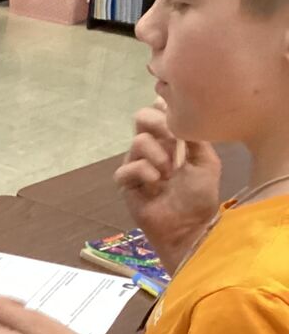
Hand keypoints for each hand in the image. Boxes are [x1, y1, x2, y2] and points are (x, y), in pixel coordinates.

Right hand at [115, 102, 220, 266]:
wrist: (190, 227)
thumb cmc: (200, 196)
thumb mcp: (207, 162)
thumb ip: (196, 138)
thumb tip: (184, 115)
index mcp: (170, 141)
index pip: (158, 112)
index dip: (163, 107)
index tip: (175, 111)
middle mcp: (152, 149)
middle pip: (141, 118)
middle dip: (158, 124)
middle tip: (174, 138)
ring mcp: (137, 165)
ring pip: (137, 142)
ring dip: (157, 154)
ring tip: (170, 172)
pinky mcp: (126, 184)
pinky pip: (126, 169)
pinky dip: (143, 171)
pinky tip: (157, 183)